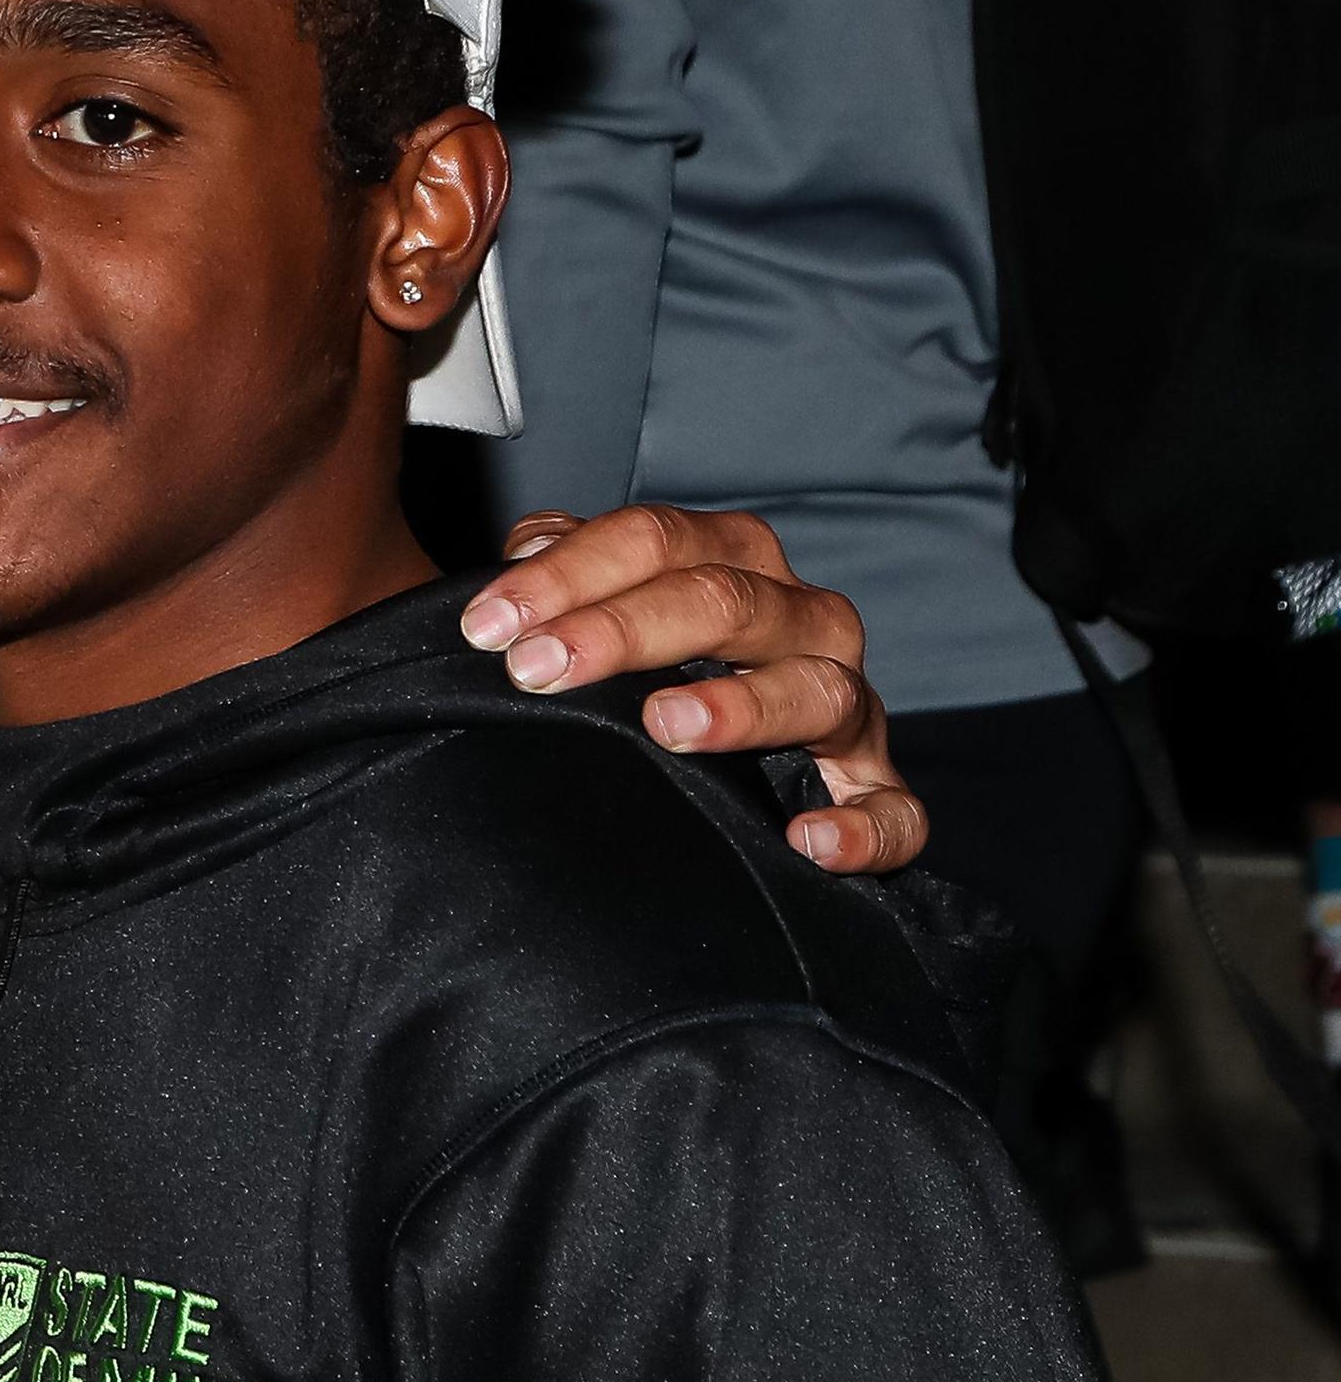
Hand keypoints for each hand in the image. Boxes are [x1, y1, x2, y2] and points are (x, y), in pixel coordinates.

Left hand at [458, 505, 924, 873]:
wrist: (704, 750)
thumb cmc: (643, 665)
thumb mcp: (601, 606)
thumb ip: (565, 568)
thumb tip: (527, 549)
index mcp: (733, 561)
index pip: (656, 540)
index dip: (568, 573)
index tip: (488, 623)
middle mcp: (801, 621)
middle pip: (726, 600)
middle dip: (624, 629)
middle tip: (537, 668)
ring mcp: (844, 704)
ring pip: (819, 690)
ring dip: (743, 707)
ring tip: (664, 725)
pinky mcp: (870, 787)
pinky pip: (894, 809)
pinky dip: (864, 827)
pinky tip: (806, 842)